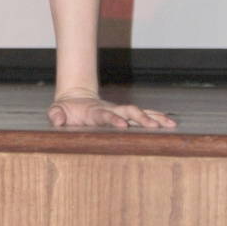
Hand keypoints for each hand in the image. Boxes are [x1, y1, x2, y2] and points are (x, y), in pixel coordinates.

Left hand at [48, 89, 176, 129]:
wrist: (76, 99)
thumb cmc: (67, 110)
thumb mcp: (58, 111)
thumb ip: (56, 114)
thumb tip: (57, 120)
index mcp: (95, 112)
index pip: (106, 115)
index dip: (113, 119)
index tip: (123, 125)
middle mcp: (111, 109)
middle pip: (128, 111)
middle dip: (140, 118)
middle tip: (153, 126)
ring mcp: (119, 111)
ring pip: (140, 112)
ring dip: (154, 117)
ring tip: (170, 124)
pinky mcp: (125, 114)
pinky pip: (144, 115)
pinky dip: (157, 117)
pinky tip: (170, 123)